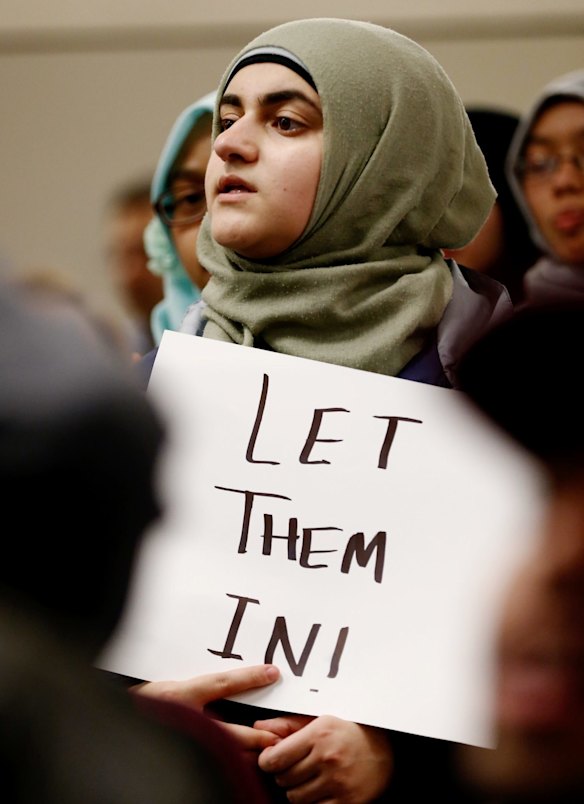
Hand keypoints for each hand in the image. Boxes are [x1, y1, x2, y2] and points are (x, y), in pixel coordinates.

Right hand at [131, 664, 280, 752]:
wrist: (111, 732)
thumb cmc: (140, 704)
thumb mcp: (167, 688)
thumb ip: (196, 687)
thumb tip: (228, 681)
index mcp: (179, 696)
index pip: (221, 683)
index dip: (248, 678)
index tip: (272, 673)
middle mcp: (181, 720)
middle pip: (228, 731)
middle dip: (255, 736)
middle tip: (278, 736)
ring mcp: (181, 742)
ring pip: (220, 752)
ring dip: (243, 755)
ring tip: (265, 755)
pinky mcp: (179, 757)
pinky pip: (208, 762)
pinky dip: (225, 765)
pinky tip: (239, 767)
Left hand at [255, 714, 392, 802]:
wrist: (383, 751)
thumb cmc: (346, 733)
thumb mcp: (318, 720)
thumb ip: (287, 725)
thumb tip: (258, 728)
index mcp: (318, 734)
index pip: (275, 757)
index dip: (267, 761)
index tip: (270, 760)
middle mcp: (327, 758)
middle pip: (283, 779)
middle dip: (283, 775)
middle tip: (294, 768)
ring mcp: (337, 782)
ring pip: (295, 798)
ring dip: (296, 791)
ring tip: (307, 779)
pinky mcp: (345, 802)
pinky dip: (311, 803)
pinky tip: (318, 791)